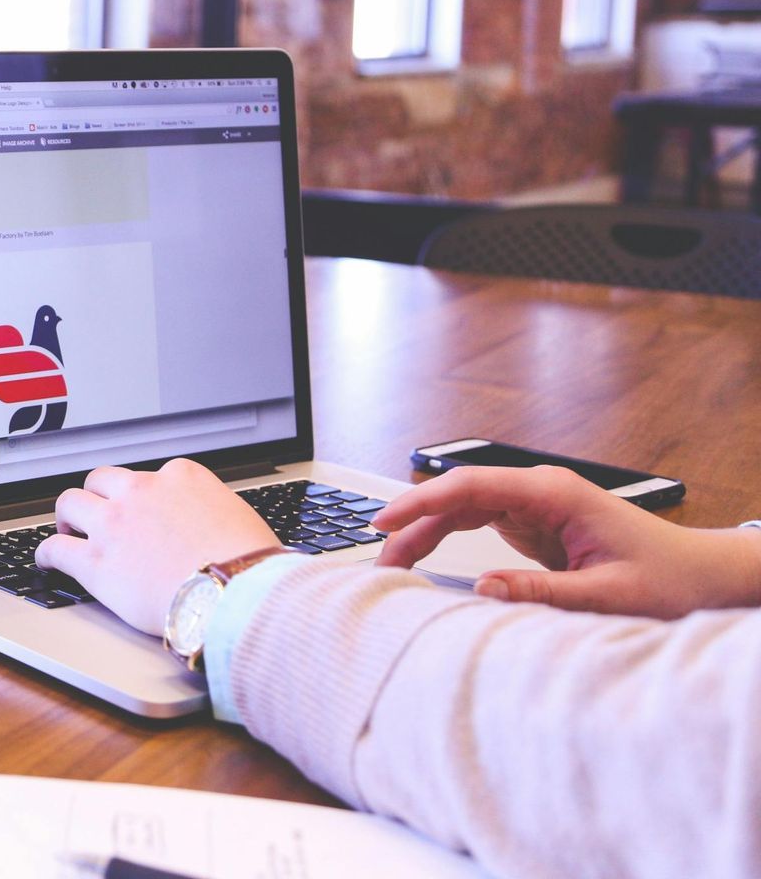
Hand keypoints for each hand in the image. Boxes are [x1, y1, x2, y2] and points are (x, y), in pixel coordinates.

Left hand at [34, 459, 279, 633]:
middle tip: (97, 514)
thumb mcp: (237, 517)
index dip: (142, 497)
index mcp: (179, 477)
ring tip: (67, 529)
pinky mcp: (95, 562)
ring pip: (71, 503)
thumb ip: (212, 511)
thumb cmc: (248, 563)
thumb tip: (212, 526)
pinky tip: (47, 562)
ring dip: (67, 516)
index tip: (140, 511)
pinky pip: (56, 548)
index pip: (148, 477)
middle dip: (98, 496)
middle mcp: (141, 492)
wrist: (236, 592)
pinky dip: (47, 554)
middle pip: (102, 480)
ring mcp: (114, 524)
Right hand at [374, 465, 760, 618]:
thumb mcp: (607, 595)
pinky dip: (447, 540)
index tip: (383, 522)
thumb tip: (483, 589)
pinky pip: (477, 524)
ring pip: (462, 510)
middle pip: (457, 497)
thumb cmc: (668, 579)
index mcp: (554, 493)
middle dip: (413, 524)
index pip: (469, 487)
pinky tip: (425, 559)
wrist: (703, 575)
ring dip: (426, 533)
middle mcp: (539, 491)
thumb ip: (542, 591)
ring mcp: (534, 505)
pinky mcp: (533, 524)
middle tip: (380, 560)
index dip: (419, 502)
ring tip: (394, 564)